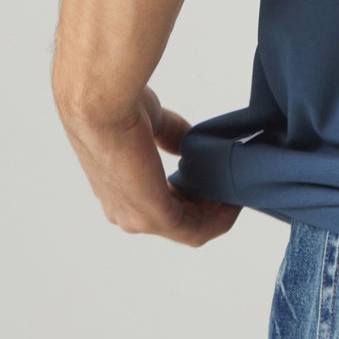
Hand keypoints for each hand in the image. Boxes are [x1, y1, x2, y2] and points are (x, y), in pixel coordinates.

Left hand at [57, 86, 240, 246]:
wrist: (102, 108)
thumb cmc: (115, 107)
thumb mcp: (150, 122)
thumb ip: (169, 136)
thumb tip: (187, 143)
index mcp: (118, 193)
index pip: (161, 205)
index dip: (193, 195)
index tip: (215, 180)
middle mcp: (125, 213)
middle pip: (179, 221)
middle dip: (209, 205)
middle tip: (231, 185)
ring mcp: (138, 220)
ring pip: (189, 229)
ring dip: (217, 213)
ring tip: (236, 191)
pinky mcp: (155, 217)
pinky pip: (195, 230)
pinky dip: (220, 219)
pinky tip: (235, 199)